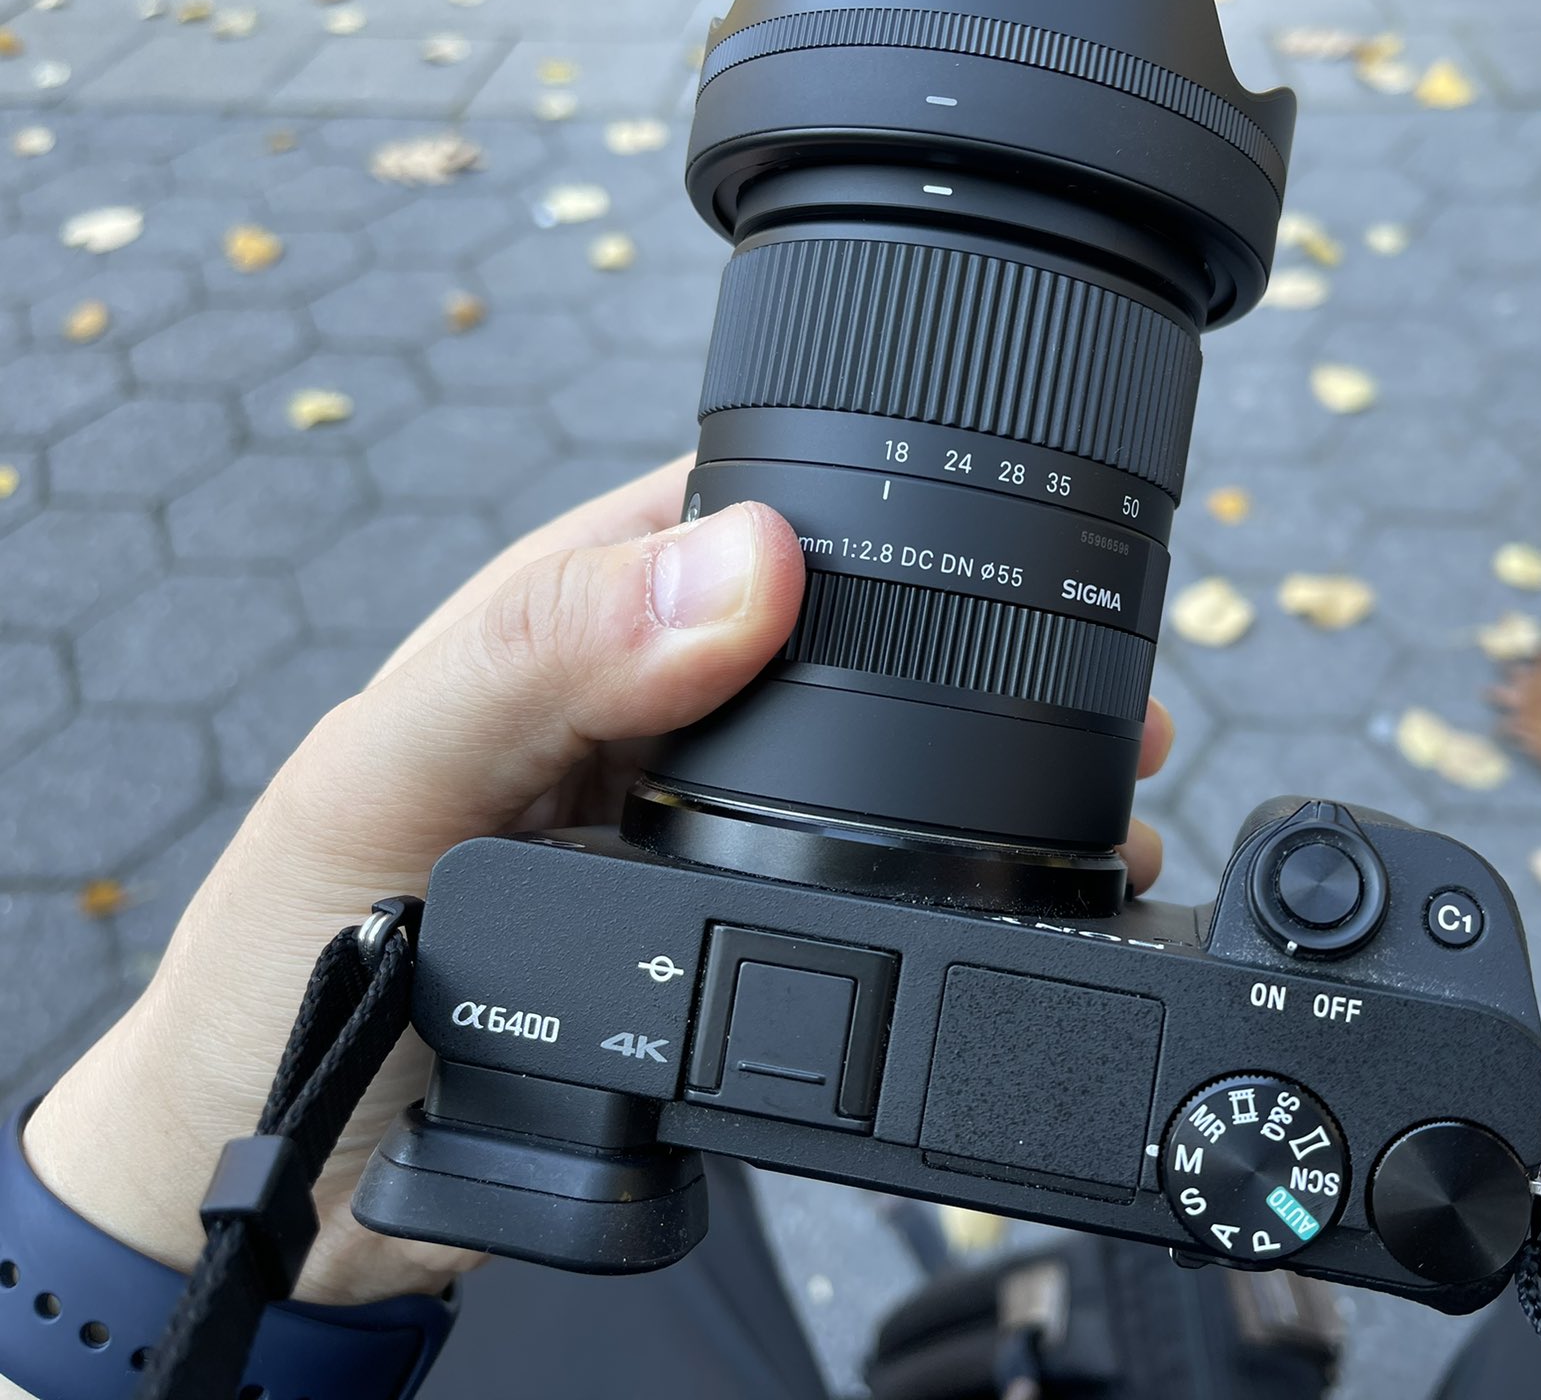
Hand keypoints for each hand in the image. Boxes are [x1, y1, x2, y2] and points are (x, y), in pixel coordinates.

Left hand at [20, 455, 1176, 1307]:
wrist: (292, 1178)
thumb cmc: (288, 942)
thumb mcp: (389, 774)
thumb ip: (540, 659)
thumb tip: (747, 569)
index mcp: (577, 614)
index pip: (749, 512)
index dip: (873, 510)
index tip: (1005, 542)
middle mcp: (656, 707)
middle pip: (848, 646)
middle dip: (980, 658)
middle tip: (1103, 693)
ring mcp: (702, 825)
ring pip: (877, 773)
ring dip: (994, 782)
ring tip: (1104, 798)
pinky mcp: (733, 940)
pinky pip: (864, 894)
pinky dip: (956, 894)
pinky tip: (1023, 902)